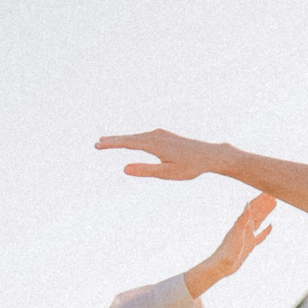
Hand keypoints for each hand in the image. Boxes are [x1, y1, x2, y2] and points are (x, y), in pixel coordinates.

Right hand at [97, 128, 236, 180]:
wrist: (210, 155)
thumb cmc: (190, 167)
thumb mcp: (167, 173)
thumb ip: (145, 170)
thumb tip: (124, 168)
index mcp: (154, 144)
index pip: (127, 143)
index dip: (111, 144)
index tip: (98, 145)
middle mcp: (155, 135)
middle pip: (129, 138)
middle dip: (113, 141)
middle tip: (97, 143)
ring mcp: (160, 134)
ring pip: (136, 136)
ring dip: (122, 139)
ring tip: (108, 142)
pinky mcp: (165, 136)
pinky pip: (144, 136)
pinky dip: (133, 139)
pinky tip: (131, 142)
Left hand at [185, 195, 276, 296]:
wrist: (221, 266)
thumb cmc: (227, 251)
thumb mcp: (236, 233)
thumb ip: (242, 219)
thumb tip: (248, 203)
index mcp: (242, 223)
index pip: (253, 208)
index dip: (261, 199)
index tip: (270, 191)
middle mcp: (245, 228)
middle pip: (257, 212)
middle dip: (265, 202)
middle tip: (275, 193)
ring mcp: (247, 236)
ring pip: (259, 220)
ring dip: (266, 212)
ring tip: (274, 204)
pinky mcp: (249, 245)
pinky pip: (260, 235)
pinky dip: (266, 230)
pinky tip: (270, 226)